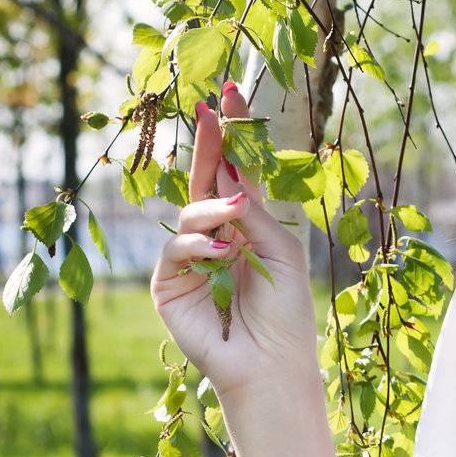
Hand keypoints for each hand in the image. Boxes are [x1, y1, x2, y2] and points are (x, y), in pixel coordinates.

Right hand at [149, 81, 316, 399]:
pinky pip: (175, 249)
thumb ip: (254, 214)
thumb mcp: (280, 252)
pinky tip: (220, 250)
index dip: (233, 134)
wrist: (270, 364)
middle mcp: (217, 235)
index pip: (237, 171)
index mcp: (248, 225)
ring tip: (237, 216)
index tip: (230, 92)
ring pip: (189, 212)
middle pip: (207, 179)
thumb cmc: (285, 312)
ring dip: (213, 208)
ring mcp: (190, 258)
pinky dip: (198, 245)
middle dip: (211, 143)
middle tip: (211, 108)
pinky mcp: (170, 284)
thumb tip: (232, 176)